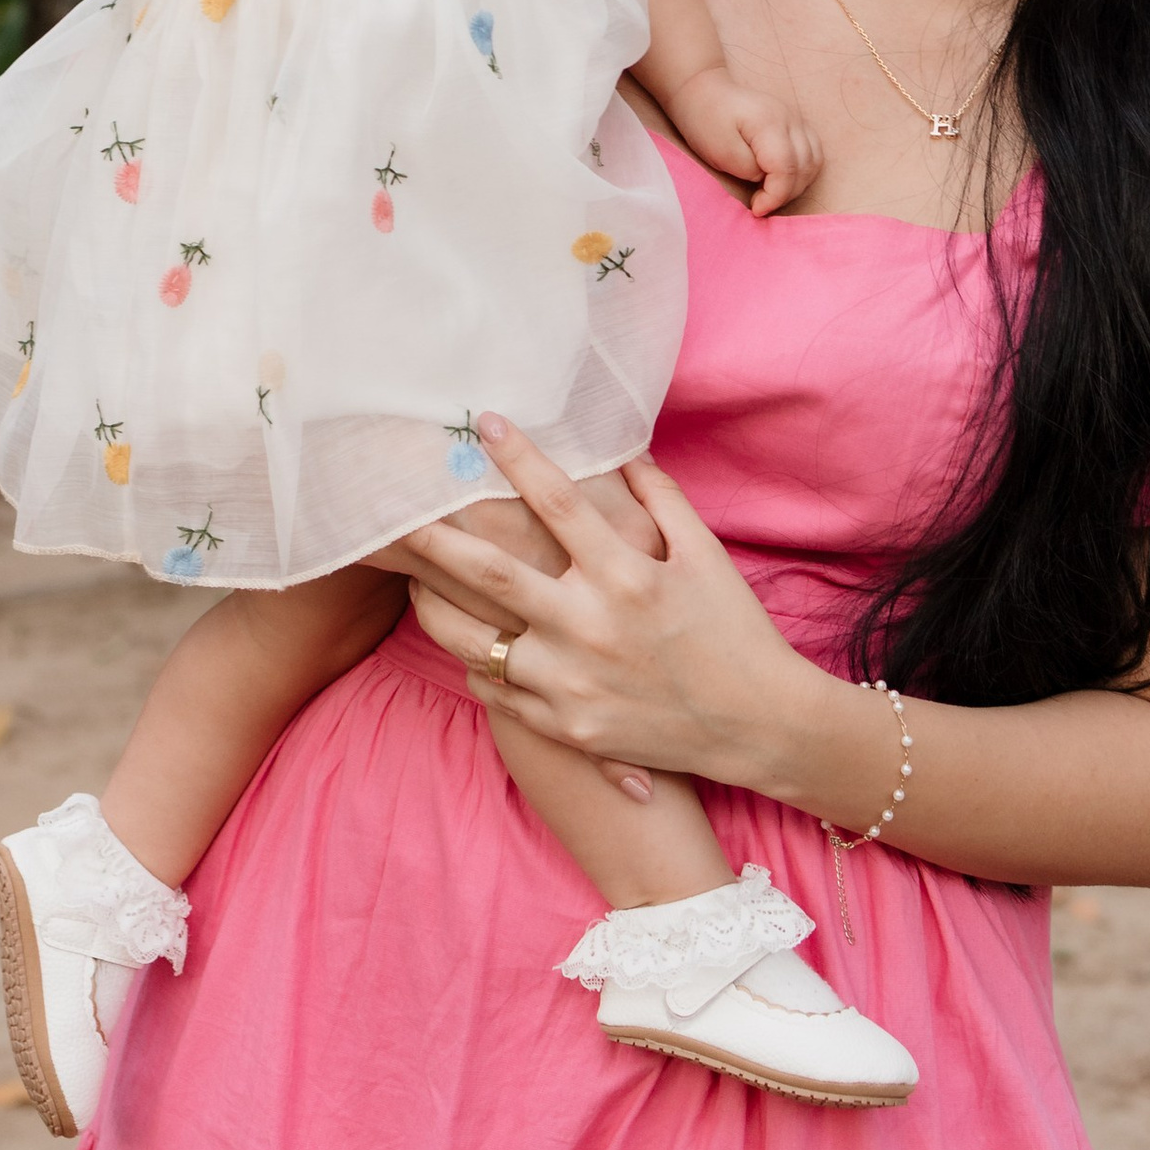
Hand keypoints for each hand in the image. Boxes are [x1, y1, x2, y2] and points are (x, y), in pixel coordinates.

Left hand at [401, 413, 828, 794]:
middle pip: (488, 571)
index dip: (517, 456)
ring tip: (416, 584)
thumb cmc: (733, 630)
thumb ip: (660, 500)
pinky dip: (476, 665)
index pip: (557, 500)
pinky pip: (496, 691)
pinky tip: (469, 643)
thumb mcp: (706, 555)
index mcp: (626, 575)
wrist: (756, 725)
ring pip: (473, 641)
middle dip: (433, 537)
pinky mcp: (566, 727)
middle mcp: (589, 627)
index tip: (483, 422)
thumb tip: (622, 450)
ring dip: (434, 607)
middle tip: (393, 511)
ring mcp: (571, 683)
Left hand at [659, 67, 819, 218]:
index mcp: (770, 123)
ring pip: (814, 162)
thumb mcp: (719, 151)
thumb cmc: (706, 120)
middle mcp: (790, 119)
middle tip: (760, 203)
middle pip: (805, 167)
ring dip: (796, 185)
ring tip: (770, 192)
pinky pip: (812, 154)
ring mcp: (796, 120)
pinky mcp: (796, 125)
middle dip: (784, 193)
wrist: (705, 92)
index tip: (756, 208)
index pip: (787, 168)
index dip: (775, 196)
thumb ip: (749, 168)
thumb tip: (767, 179)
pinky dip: (801, 173)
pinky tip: (780, 180)